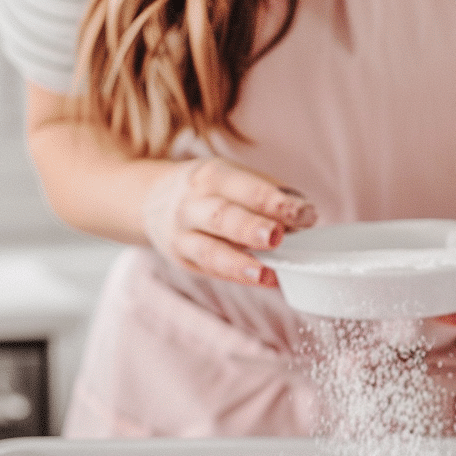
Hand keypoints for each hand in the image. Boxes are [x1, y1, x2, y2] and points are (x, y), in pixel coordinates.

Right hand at [141, 157, 316, 285]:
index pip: (244, 187)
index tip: (305, 213)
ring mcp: (184, 235)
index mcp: (211, 176)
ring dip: (239, 263)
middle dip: (250, 227)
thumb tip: (304, 216)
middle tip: (278, 236)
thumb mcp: (231, 178)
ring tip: (266, 273)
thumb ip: (266, 195)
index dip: (274, 201)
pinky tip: (261, 280)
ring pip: (210, 250)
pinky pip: (210, 269)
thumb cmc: (207, 191)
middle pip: (222, 216)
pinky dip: (236, 276)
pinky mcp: (184, 260)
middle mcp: (192, 204)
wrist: (150, 201)